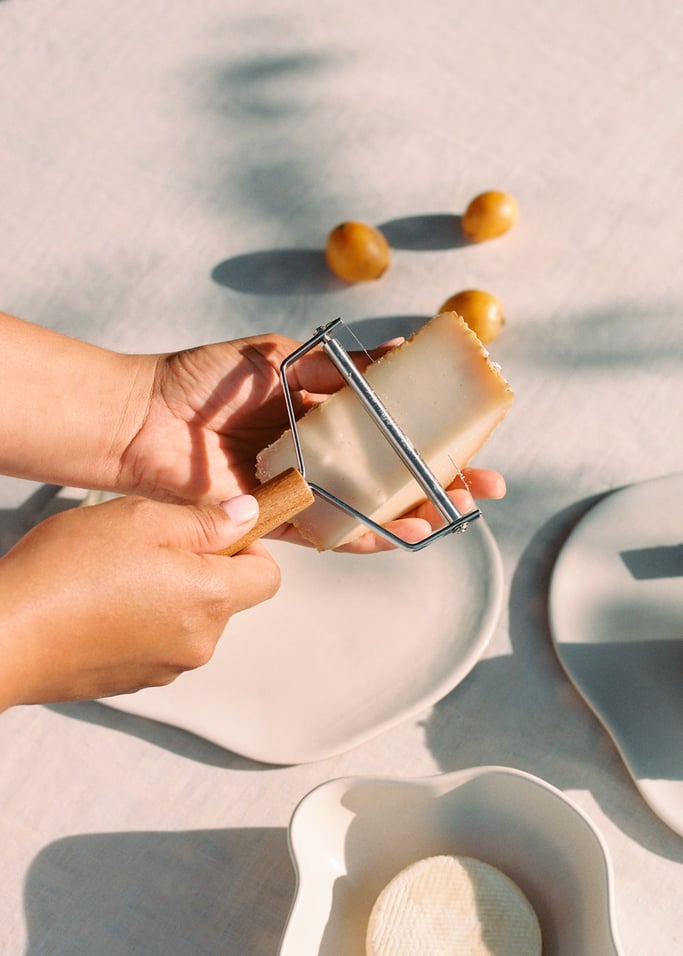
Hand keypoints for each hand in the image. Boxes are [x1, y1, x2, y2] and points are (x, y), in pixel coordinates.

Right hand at [0, 494, 278, 707]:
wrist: (5, 636)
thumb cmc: (69, 573)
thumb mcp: (144, 521)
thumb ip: (206, 521)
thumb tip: (248, 516)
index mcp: (212, 600)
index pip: (268, 576)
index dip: (248, 547)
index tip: (214, 530)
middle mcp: (199, 642)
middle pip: (227, 597)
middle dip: (200, 566)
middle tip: (149, 544)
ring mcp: (167, 667)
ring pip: (190, 617)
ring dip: (169, 593)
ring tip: (116, 573)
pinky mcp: (135, 680)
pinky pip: (158, 640)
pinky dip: (143, 619)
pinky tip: (101, 602)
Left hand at [115, 334, 505, 551]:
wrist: (143, 418)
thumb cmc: (203, 379)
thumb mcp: (279, 356)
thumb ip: (339, 366)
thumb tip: (401, 350)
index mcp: (322, 409)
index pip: (390, 424)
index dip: (432, 430)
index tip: (473, 433)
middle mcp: (319, 451)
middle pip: (389, 471)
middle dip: (439, 480)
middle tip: (482, 488)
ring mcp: (302, 487)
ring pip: (368, 506)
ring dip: (412, 514)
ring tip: (451, 516)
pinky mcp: (278, 518)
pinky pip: (329, 532)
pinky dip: (365, 535)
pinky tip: (401, 535)